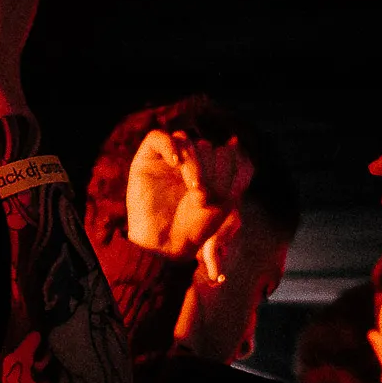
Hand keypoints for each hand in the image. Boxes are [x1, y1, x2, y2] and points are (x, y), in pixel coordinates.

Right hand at [128, 129, 252, 263]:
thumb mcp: (224, 200)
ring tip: (194, 187)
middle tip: (204, 196)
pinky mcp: (146, 159)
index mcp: (207, 169)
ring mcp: (167, 159)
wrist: (165, 245)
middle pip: (207, 145)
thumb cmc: (194, 227)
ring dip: (195, 164)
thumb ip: (235, 171)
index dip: (228, 168)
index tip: (223, 193)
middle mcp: (188, 161)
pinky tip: (176, 163)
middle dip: (210, 169)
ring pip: (187, 141)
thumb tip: (234, 140)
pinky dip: (170, 146)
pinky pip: (158, 137)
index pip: (224, 151)